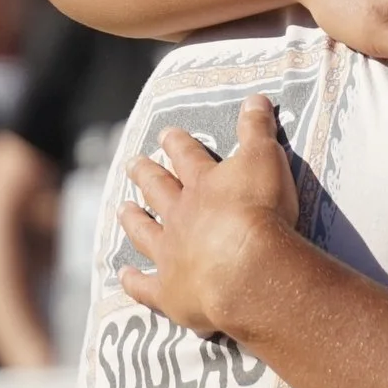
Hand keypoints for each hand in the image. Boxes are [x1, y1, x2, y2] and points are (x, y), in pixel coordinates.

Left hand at [118, 96, 308, 339]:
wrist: (248, 268)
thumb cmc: (261, 210)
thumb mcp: (266, 159)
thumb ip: (258, 129)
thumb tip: (255, 96)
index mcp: (203, 184)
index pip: (187, 157)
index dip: (178, 143)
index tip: (166, 132)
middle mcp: (180, 215)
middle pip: (158, 190)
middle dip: (147, 174)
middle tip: (133, 162)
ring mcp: (171, 254)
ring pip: (144, 232)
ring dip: (133, 219)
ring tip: (122, 208)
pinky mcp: (169, 291)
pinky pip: (145, 286)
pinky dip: (133, 282)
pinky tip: (123, 275)